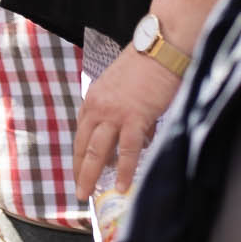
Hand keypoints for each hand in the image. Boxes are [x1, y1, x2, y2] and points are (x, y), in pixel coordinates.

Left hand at [74, 45, 182, 195]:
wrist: (161, 47)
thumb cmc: (148, 63)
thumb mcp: (124, 85)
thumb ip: (125, 109)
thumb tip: (140, 135)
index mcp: (94, 97)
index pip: (82, 131)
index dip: (80, 153)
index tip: (80, 169)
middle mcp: (98, 106)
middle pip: (84, 145)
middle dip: (80, 170)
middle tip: (79, 191)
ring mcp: (114, 113)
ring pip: (98, 151)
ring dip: (91, 175)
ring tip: (89, 194)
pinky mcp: (135, 117)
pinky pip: (127, 150)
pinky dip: (124, 170)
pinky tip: (123, 186)